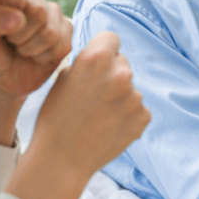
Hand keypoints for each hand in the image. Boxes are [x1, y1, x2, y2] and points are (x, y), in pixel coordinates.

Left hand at [0, 0, 72, 98]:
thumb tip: (19, 18)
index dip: (8, 4)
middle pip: (37, 9)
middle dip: (19, 34)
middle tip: (9, 41)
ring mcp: (51, 13)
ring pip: (50, 30)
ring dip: (30, 47)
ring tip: (20, 48)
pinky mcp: (65, 31)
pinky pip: (62, 44)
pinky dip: (44, 56)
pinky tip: (35, 55)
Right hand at [31, 31, 149, 180]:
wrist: (62, 160)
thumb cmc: (56, 117)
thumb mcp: (63, 78)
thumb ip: (86, 62)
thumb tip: (104, 55)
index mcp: (96, 59)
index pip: (111, 38)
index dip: (102, 50)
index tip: (97, 63)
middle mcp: (120, 74)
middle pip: (122, 62)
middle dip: (111, 74)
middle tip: (93, 96)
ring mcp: (134, 97)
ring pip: (130, 87)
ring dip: (119, 96)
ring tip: (98, 115)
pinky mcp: (143, 117)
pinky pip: (138, 108)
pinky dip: (127, 115)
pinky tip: (108, 126)